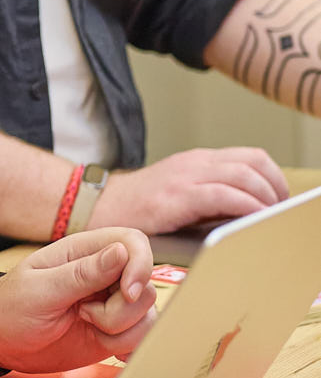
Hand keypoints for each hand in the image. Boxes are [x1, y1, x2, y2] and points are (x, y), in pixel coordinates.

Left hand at [0, 227, 156, 373]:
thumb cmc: (9, 307)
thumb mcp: (40, 290)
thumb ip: (82, 273)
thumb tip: (121, 252)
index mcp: (83, 251)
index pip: (133, 242)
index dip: (140, 265)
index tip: (127, 292)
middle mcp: (103, 274)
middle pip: (145, 283)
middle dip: (122, 308)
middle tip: (84, 313)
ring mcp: (110, 303)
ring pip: (147, 313)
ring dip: (120, 329)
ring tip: (85, 325)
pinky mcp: (113, 329)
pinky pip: (141, 336)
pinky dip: (126, 345)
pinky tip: (102, 343)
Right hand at [95, 150, 285, 234]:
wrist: (97, 208)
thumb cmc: (138, 209)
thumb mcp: (179, 193)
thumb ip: (209, 196)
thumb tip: (248, 215)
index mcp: (197, 160)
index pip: (250, 157)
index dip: (274, 177)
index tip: (279, 199)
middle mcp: (194, 163)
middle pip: (253, 162)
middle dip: (276, 187)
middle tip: (279, 211)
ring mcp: (185, 177)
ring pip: (244, 175)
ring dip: (265, 197)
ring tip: (269, 218)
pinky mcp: (177, 197)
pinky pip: (224, 195)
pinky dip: (246, 206)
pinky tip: (251, 221)